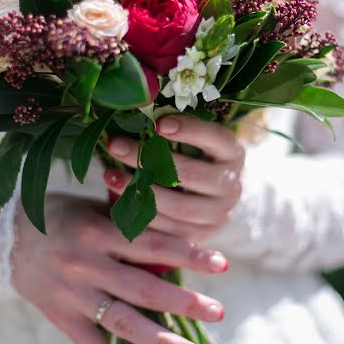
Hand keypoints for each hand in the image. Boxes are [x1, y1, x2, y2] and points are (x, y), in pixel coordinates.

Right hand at [11, 195, 228, 343]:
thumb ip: (130, 222)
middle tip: (218, 311)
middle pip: (143, 288)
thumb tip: (180, 236)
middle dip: (184, 302)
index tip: (221, 264)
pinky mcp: (62, 318)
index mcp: (97, 231)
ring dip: (160, 340)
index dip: (188, 254)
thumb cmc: (62, 216)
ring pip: (122, 323)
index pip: (151, 244)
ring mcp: (73, 295)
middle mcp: (85, 264)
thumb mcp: (94, 208)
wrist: (6, 238)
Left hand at [103, 115, 245, 240]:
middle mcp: (231, 185)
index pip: (216, 138)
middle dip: (149, 159)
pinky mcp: (200, 236)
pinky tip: (117, 199)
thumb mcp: (191, 139)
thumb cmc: (192, 157)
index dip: (189, 130)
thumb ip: (171, 128)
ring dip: (139, 190)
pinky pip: (168, 230)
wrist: (208, 198)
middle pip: (191, 174)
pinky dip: (141, 215)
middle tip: (116, 145)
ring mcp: (218, 214)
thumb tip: (139, 107)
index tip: (158, 123)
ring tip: (109, 174)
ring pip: (178, 206)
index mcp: (233, 153)